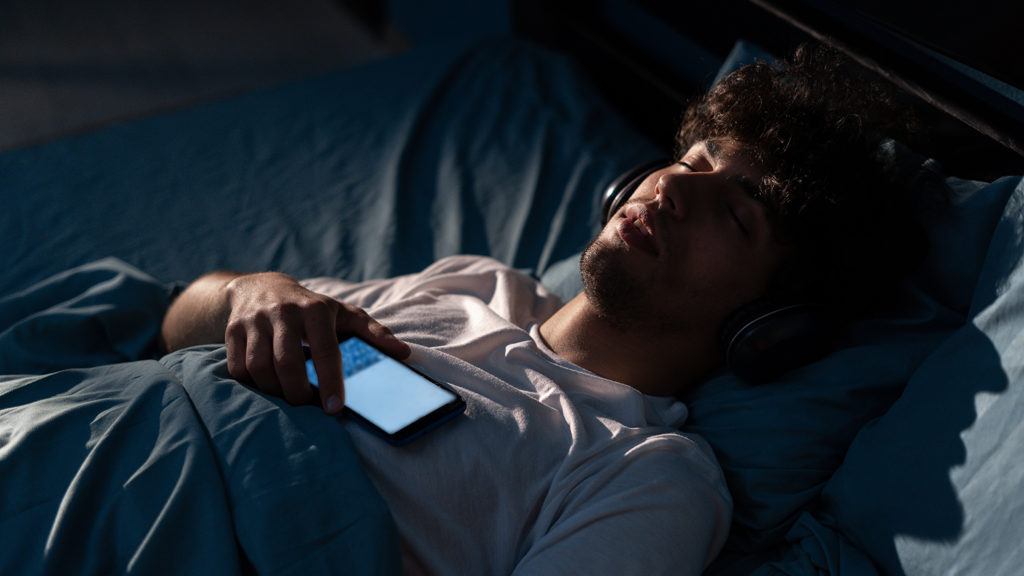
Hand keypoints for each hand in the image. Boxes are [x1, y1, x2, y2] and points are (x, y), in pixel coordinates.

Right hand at [222, 272, 409, 412]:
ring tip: (289, 397)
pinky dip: (253, 384)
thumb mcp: (344, 314)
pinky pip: (237, 369)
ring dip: (274, 391)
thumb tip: (404, 353)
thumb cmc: (312, 308)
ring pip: (259, 368)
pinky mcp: (232, 331)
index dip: (330, 382)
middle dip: (298, 393)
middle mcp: (282, 312)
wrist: (262, 287)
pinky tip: (268, 386)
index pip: (325, 350)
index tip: (333, 409)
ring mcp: (253, 321)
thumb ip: (374, 333)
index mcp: (314, 309)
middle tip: (308, 407)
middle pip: (287, 364)